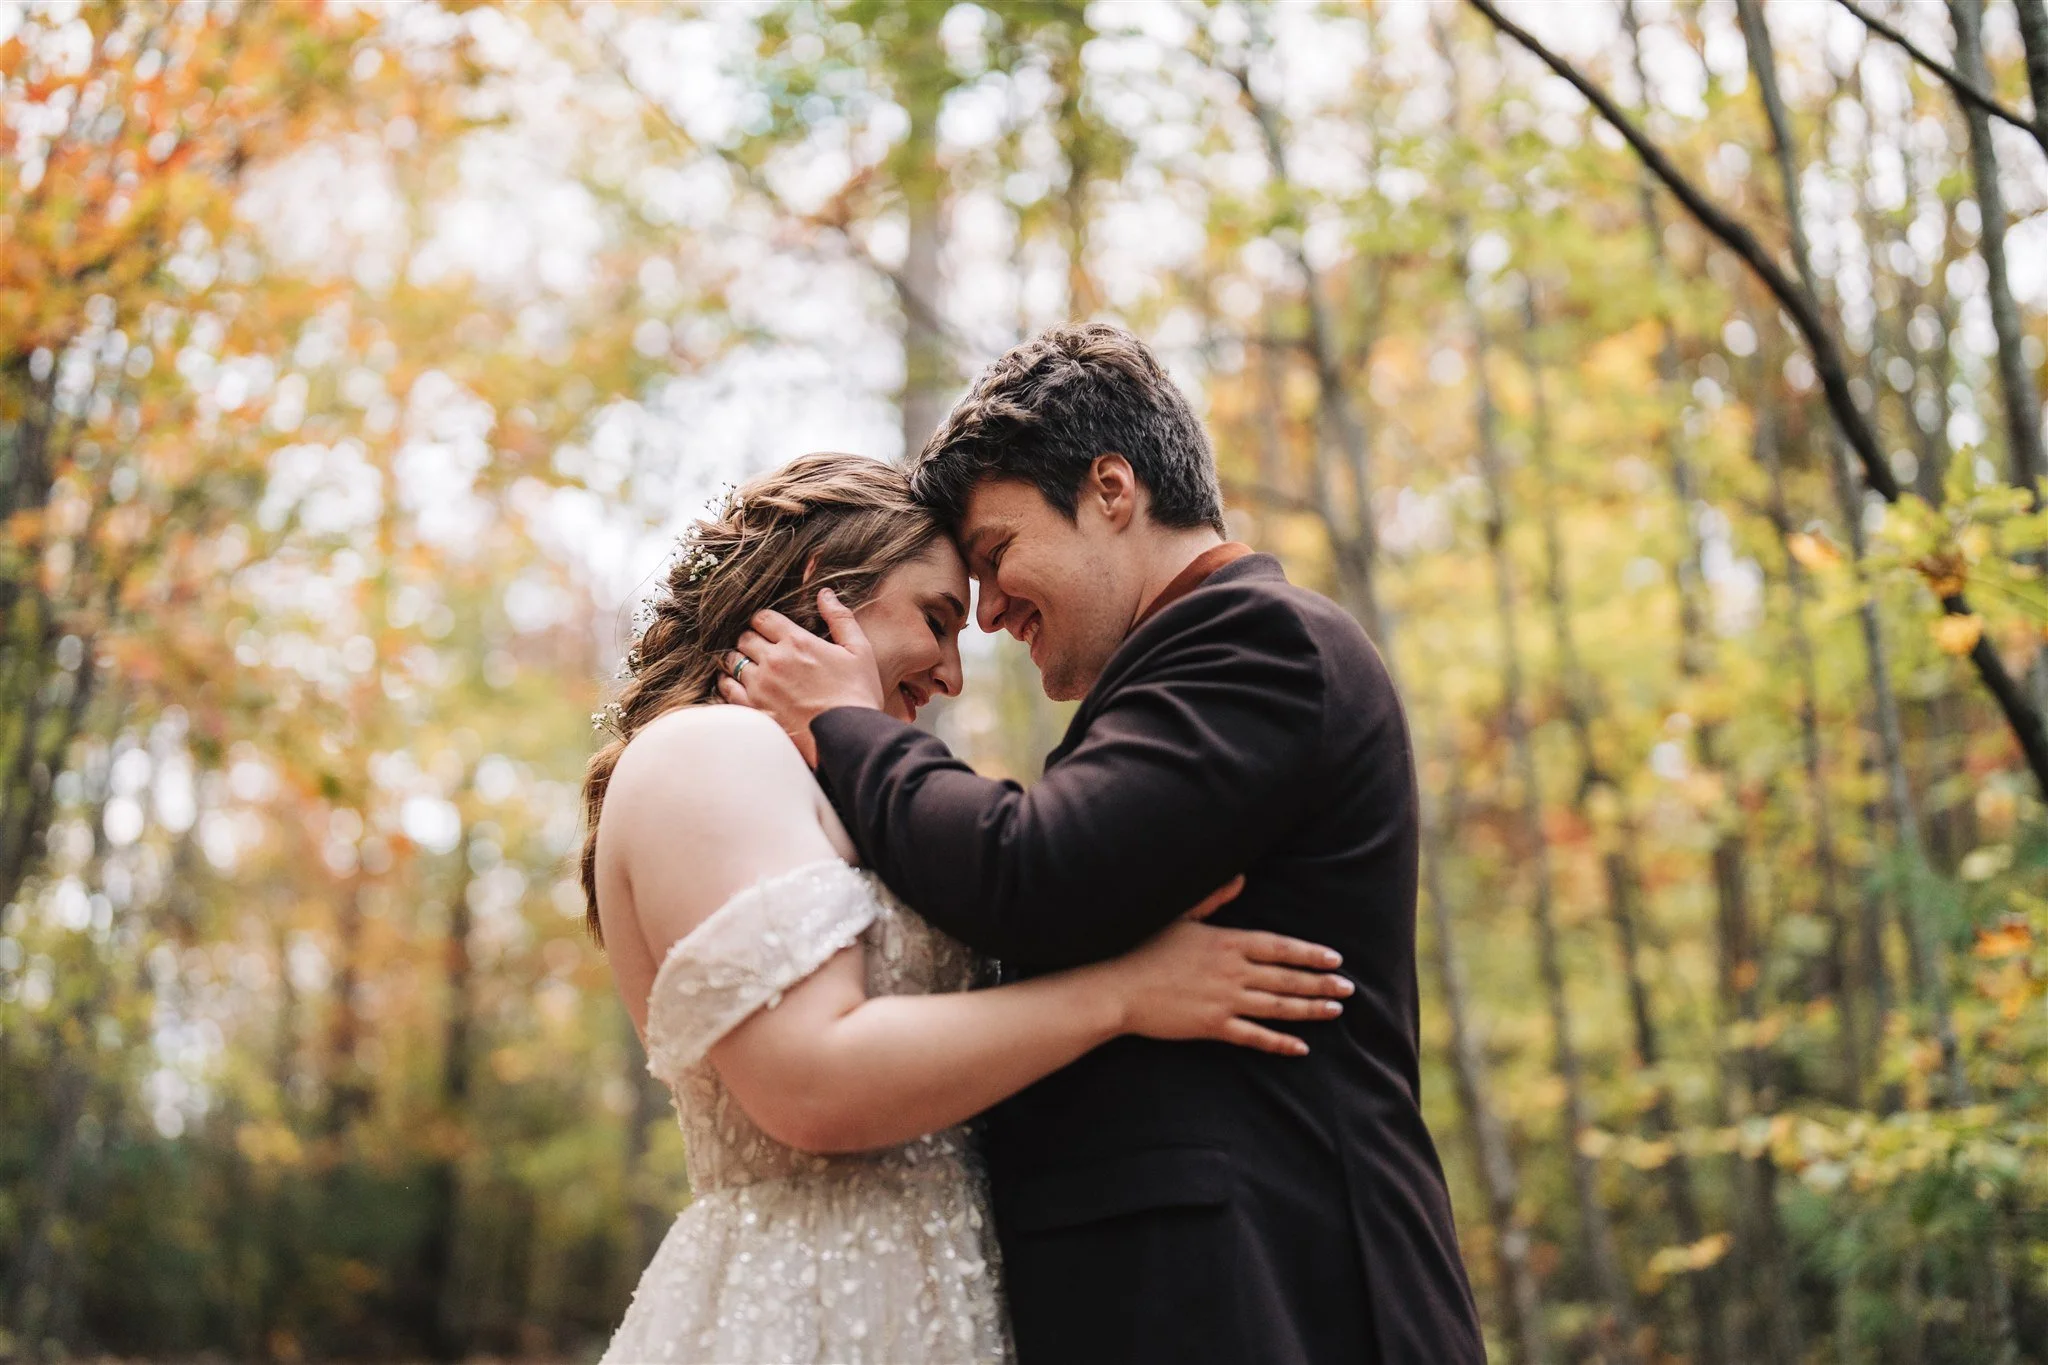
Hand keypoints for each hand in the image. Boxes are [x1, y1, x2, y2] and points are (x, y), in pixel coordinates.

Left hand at [718, 590, 885, 762]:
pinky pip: (726, 689)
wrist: (849, 737)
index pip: (763, 617)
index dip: (765, 622)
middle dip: (752, 639)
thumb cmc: (858, 695)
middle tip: (761, 649)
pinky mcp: (753, 709)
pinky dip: (727, 683)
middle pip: (744, 637)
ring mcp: (760, 686)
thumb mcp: (859, 650)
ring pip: (732, 661)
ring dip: (738, 660)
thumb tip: (824, 594)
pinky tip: (737, 684)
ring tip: (749, 666)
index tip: (771, 630)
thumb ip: (840, 618)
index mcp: (797, 641)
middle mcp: (773, 660)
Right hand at [1095, 877, 1351, 1056]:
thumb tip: (1241, 878)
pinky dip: (1279, 1043)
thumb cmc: (1144, 947)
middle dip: (1320, 983)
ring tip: (1335, 1011)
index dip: (1310, 954)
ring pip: (1278, 1006)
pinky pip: (1254, 1037)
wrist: (1116, 986)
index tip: (1335, 959)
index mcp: (1227, 942)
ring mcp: (1224, 1000)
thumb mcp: (1180, 915)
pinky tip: (1301, 1048)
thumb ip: (1213, 898)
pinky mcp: (1212, 1026)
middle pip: (1287, 977)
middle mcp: (1232, 971)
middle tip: (1349, 989)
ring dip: (1309, 1009)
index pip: (1280, 947)